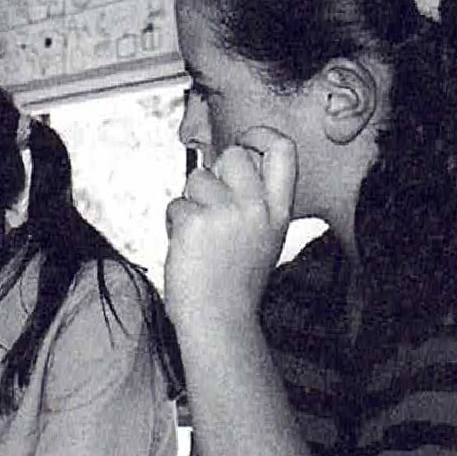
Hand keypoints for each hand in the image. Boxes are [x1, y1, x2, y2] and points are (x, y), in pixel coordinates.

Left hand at [165, 127, 297, 324]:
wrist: (219, 320)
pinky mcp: (194, 221)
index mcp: (279, 212)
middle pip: (233, 155)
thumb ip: (251, 203)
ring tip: (198, 237)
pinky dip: (173, 223)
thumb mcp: (261, 238)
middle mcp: (257, 208)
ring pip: (197, 178)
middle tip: (209, 206)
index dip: (261, 135)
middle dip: (214, 172)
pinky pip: (176, 204)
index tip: (245, 141)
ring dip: (190, 203)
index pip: (283, 151)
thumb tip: (223, 165)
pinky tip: (185, 248)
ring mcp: (226, 213)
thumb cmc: (233, 282)